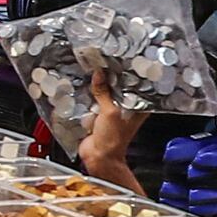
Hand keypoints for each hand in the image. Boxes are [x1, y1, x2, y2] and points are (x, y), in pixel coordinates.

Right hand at [79, 68, 150, 192]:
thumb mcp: (110, 112)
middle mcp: (124, 108)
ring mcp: (110, 112)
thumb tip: (99, 75)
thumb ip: (104, 93)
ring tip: (90, 70)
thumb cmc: (113, 140)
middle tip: (102, 61)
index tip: (121, 59)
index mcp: (136, 107)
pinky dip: (86, 97)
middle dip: (109, 77)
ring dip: (96, 87)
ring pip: (103, 94)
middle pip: (117, 87)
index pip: (134, 84)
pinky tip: (80, 87)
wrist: (98, 158)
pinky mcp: (96, 116)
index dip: (129, 72)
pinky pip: (91, 103)